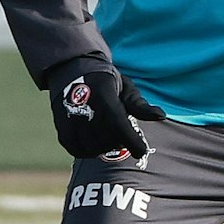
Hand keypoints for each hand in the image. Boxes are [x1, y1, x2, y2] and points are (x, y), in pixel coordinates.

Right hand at [49, 67, 165, 160]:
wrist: (72, 72)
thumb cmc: (106, 81)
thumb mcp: (126, 88)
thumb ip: (140, 105)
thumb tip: (161, 116)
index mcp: (103, 96)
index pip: (118, 125)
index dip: (131, 141)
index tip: (142, 151)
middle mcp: (84, 109)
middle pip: (107, 140)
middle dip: (120, 141)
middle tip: (122, 134)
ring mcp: (70, 120)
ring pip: (94, 148)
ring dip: (105, 147)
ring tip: (109, 136)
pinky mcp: (62, 130)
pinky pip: (79, 151)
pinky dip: (90, 151)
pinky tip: (96, 141)